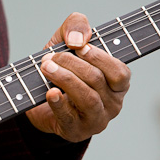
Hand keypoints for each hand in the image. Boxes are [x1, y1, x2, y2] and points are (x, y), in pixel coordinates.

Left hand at [26, 12, 130, 141]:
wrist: (39, 105)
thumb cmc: (60, 71)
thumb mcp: (65, 43)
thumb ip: (75, 27)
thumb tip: (79, 38)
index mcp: (118, 84)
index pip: (119, 72)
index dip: (99, 57)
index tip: (78, 47)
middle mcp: (112, 104)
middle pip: (97, 81)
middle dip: (72, 65)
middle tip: (49, 57)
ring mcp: (96, 120)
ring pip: (87, 98)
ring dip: (65, 79)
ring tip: (46, 68)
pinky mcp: (76, 132)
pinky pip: (70, 117)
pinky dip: (59, 103)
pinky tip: (50, 92)